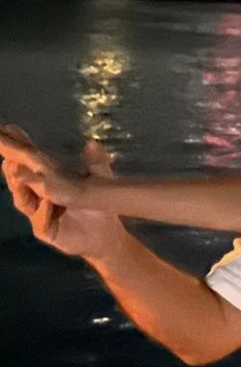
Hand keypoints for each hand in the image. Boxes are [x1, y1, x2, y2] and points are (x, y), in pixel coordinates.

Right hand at [1, 125, 125, 258]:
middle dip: (12, 167)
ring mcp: (40, 215)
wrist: (105, 236)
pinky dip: (43, 212)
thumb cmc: (97, 209)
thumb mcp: (100, 184)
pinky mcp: (47, 232)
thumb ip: (96, 164)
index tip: (8, 129)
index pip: (30, 163)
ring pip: (25, 201)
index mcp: (49, 182)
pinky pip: (41, 222)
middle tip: (8, 155)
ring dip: (21, 187)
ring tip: (17, 173)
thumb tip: (92, 143)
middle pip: (19, 180)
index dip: (19, 148)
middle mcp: (38, 197)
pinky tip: (46, 202)